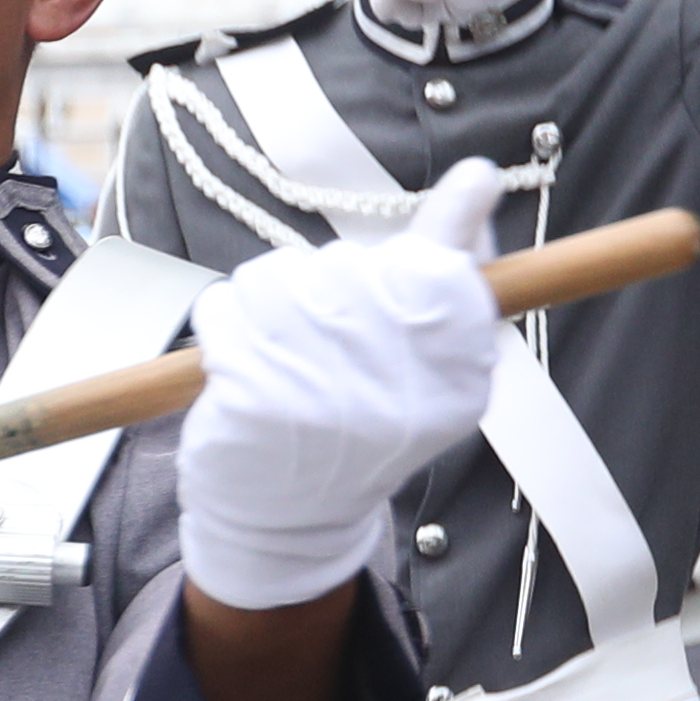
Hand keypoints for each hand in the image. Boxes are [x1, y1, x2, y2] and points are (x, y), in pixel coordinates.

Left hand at [171, 158, 509, 611]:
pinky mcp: (252, 392)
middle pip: (350, 263)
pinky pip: (227, 305)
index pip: (454, 274)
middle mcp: (390, 377)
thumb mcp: (421, 370)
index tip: (476, 179)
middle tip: (320, 340)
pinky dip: (223, 324)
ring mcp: (320, 383)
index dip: (460, 217)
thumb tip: (476, 182)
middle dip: (324, 283)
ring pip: (281, 274)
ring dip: (267, 302)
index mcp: (445, 375)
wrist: (287, 521)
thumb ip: (445, 282)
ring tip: (280, 358)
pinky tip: (238, 368)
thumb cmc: (353, 430)